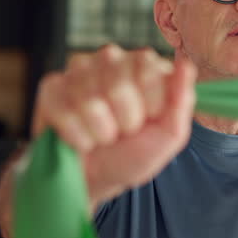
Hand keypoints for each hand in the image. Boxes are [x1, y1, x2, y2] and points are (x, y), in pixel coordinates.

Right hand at [31, 44, 196, 205]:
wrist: (93, 180)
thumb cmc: (132, 153)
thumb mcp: (168, 135)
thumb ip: (181, 101)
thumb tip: (186, 66)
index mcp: (145, 64)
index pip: (149, 70)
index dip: (150, 106)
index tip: (148, 121)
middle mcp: (111, 58)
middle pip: (117, 85)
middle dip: (124, 122)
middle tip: (122, 131)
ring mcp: (78, 69)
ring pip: (89, 100)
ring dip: (99, 132)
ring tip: (101, 135)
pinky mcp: (50, 87)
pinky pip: (63, 110)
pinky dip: (75, 136)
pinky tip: (79, 138)